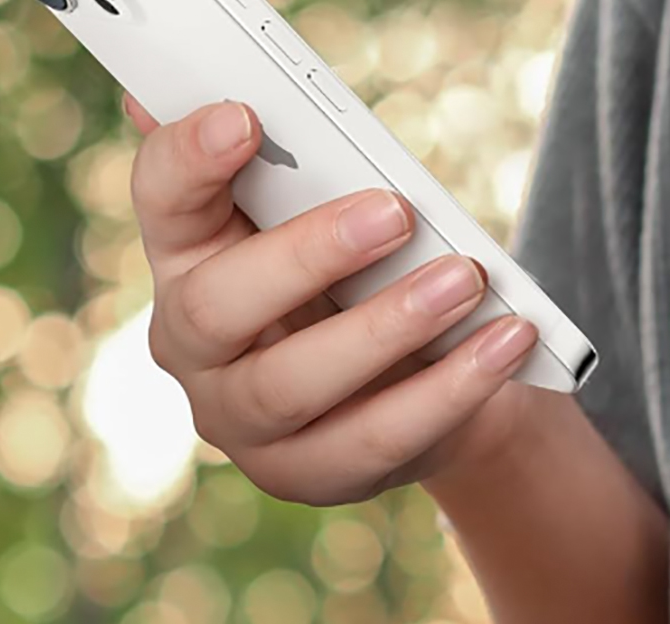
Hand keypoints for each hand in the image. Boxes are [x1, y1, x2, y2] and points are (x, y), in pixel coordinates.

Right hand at [125, 97, 540, 505]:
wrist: (420, 376)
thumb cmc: (366, 272)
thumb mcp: (338, 212)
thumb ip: (305, 166)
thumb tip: (250, 104)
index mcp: (189, 255)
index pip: (162, 201)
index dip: (190, 160)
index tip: (246, 118)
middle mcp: (192, 345)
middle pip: (217, 305)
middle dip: (308, 255)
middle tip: (395, 211)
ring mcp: (239, 420)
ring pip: (292, 384)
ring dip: (388, 328)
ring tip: (466, 279)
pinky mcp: (303, 473)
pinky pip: (373, 439)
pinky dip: (449, 390)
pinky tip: (506, 344)